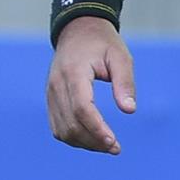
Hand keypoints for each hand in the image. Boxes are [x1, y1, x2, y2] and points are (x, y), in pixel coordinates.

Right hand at [47, 17, 137, 154]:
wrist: (77, 31)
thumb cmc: (102, 44)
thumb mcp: (120, 57)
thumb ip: (125, 83)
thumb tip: (129, 110)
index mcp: (73, 73)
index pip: (81, 108)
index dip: (96, 129)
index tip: (113, 142)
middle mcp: (56, 85)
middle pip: (70, 124)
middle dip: (93, 141)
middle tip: (115, 148)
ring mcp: (50, 94)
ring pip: (62, 130)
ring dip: (84, 143)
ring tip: (106, 146)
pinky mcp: (50, 100)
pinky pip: (58, 127)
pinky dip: (73, 137)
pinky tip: (92, 139)